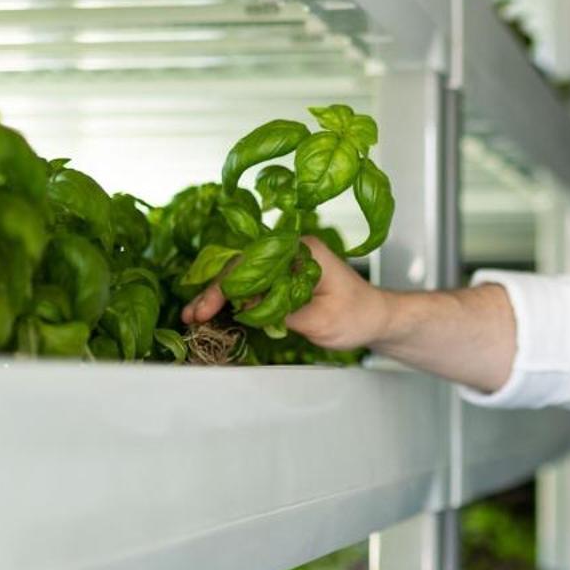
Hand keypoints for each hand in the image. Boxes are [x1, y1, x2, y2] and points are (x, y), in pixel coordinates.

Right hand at [179, 236, 391, 350]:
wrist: (378, 318)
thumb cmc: (358, 315)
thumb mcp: (319, 319)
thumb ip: (280, 310)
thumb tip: (245, 307)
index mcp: (301, 250)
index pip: (252, 263)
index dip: (225, 287)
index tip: (207, 309)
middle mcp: (290, 251)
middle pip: (241, 266)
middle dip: (214, 291)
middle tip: (191, 316)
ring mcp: (286, 264)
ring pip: (243, 276)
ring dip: (219, 296)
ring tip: (195, 317)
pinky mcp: (284, 278)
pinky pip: (253, 285)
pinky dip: (234, 300)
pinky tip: (216, 313)